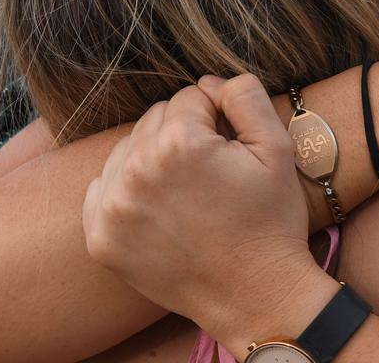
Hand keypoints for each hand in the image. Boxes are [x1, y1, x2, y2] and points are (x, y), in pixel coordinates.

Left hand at [81, 75, 336, 351]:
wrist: (255, 296)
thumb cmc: (270, 222)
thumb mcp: (277, 148)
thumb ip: (244, 95)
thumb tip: (207, 81)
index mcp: (180, 144)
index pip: (190, 98)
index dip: (218, 119)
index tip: (232, 151)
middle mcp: (136, 171)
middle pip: (155, 119)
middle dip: (184, 135)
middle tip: (212, 174)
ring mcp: (113, 208)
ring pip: (127, 150)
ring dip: (154, 160)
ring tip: (187, 192)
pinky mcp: (100, 238)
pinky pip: (103, 188)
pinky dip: (127, 190)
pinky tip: (159, 208)